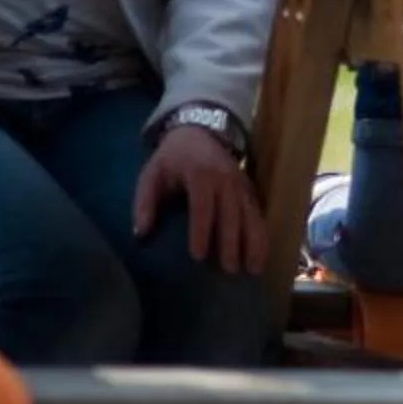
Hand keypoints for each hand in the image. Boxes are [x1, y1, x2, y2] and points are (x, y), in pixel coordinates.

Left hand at [134, 121, 266, 273]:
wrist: (199, 132)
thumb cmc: (172, 159)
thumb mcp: (151, 175)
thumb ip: (144, 203)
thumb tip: (140, 234)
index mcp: (200, 175)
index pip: (202, 207)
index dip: (201, 231)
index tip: (197, 258)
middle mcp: (226, 180)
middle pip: (231, 214)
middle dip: (231, 244)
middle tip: (228, 271)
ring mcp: (241, 185)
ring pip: (251, 216)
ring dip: (253, 243)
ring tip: (254, 270)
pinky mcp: (250, 190)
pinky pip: (258, 214)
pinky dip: (262, 236)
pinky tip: (261, 257)